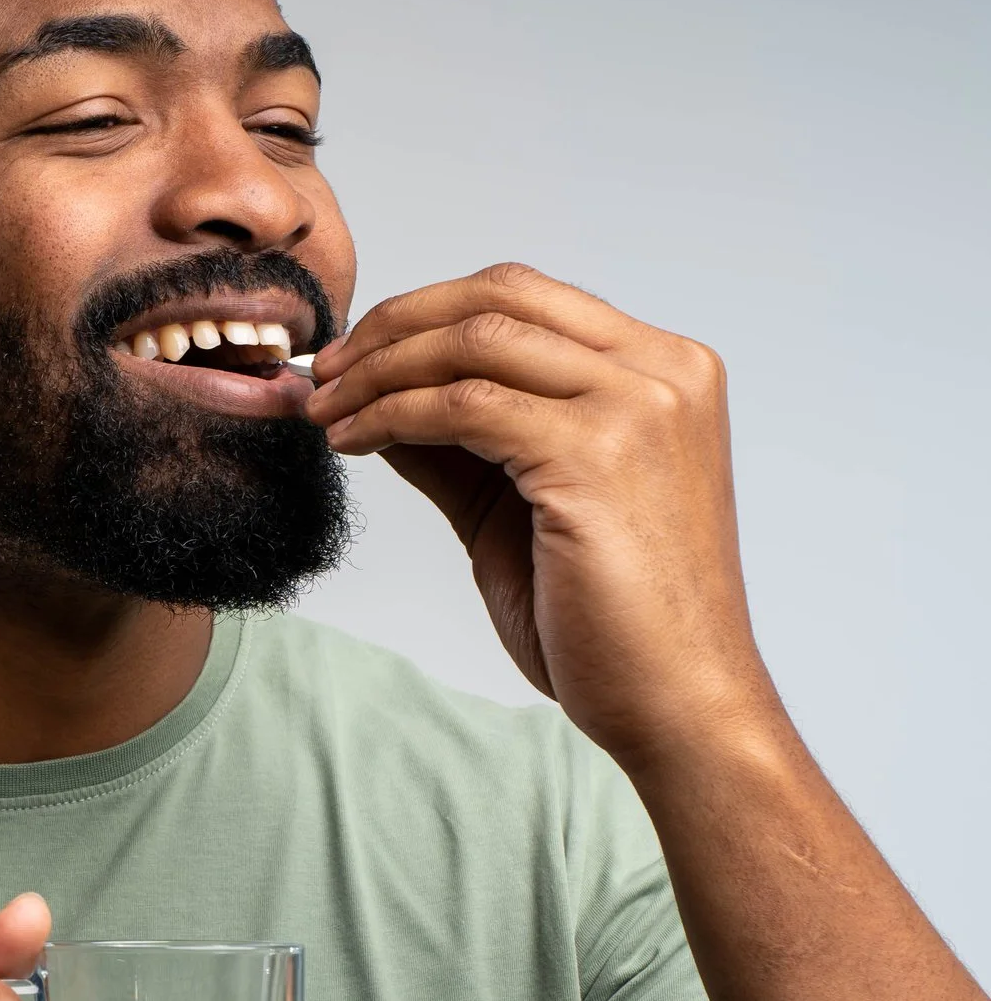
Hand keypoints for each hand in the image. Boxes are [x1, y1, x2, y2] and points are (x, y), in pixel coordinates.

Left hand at [304, 262, 776, 772]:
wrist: (677, 704)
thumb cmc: (608, 619)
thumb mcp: (519, 503)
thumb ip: (461, 442)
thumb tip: (377, 393)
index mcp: (663, 370)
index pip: (524, 297)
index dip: (423, 313)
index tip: (353, 354)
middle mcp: (663, 372)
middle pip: (497, 297)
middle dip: (392, 325)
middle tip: (324, 372)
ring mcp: (638, 406)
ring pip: (473, 343)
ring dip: (378, 371)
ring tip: (325, 412)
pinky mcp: (596, 455)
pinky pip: (462, 407)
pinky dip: (391, 415)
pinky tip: (354, 443)